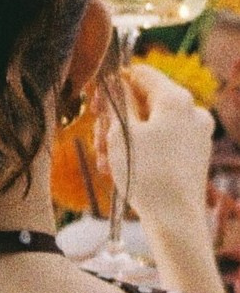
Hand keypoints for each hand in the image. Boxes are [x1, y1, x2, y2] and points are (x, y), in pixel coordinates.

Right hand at [100, 62, 218, 292]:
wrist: (175, 219)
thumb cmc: (146, 173)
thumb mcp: (120, 132)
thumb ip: (116, 101)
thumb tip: (115, 82)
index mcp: (176, 98)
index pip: (141, 73)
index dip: (114, 82)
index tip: (95, 101)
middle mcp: (192, 110)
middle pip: (145, 101)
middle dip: (116, 119)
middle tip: (98, 140)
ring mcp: (197, 133)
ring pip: (152, 123)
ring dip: (124, 138)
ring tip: (106, 162)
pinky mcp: (195, 154)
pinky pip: (163, 141)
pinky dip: (141, 149)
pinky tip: (122, 170)